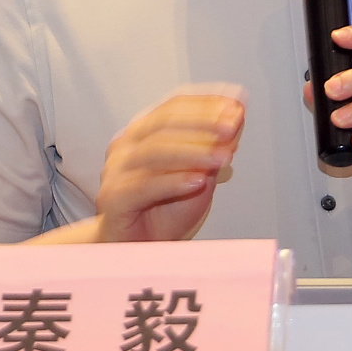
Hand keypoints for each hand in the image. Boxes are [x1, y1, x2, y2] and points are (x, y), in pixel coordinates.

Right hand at [96, 90, 243, 242]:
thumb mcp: (201, 171)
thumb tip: (239, 112)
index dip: (206, 103)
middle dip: (203, 123)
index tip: (237, 103)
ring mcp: (116, 171)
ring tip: (223, 157)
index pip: (174, 106)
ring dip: (194, 152)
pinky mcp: (113, 198)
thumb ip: (216, 144)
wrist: (142, 248)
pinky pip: (143, 186)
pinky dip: (174, 182)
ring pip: (155, 152)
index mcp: (144, 132)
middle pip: (163, 123)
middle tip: (232, 127)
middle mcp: (126, 145)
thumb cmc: (168, 208)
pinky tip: (198, 181)